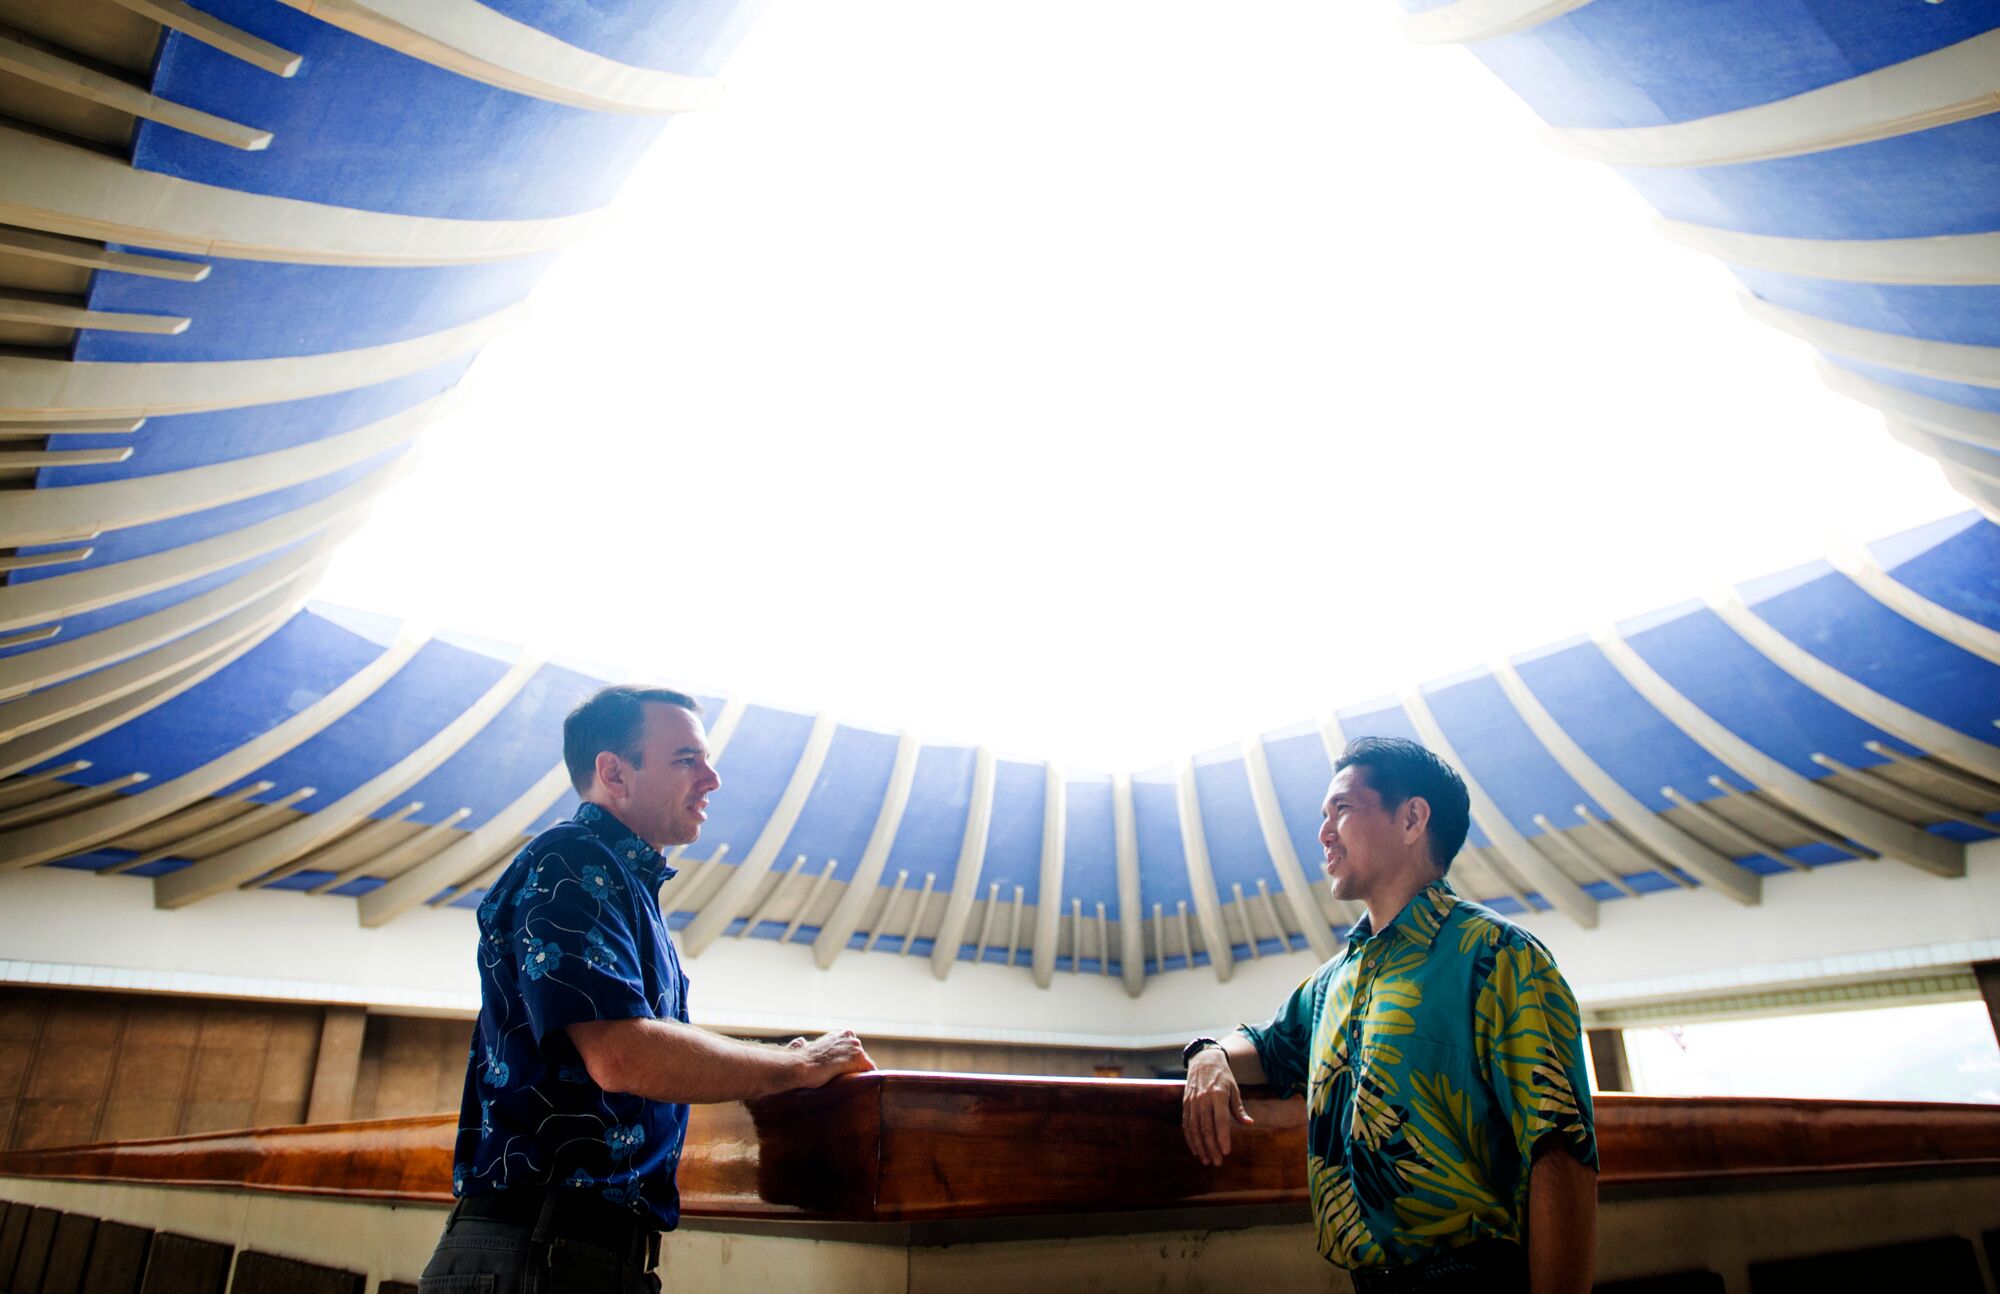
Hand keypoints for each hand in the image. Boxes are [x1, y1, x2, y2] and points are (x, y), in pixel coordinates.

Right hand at [791, 1029, 874, 1087]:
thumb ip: (811, 1046)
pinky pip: (871, 1070)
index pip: (853, 1050)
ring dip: (862, 1073)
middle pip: (861, 1055)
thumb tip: (800, 1041)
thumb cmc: (800, 1061)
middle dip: (857, 1067)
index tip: (846, 1073)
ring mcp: (855, 1046)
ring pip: (866, 1063)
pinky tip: (867, 1088)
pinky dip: (870, 1078)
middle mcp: (849, 1036)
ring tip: (857, 1086)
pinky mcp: (858, 1058)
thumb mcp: (806, 1048)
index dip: (850, 1063)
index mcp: (839, 1033)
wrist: (801, 1066)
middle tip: (851, 1081)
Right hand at [1182, 1047, 1252, 1166]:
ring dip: (1200, 1146)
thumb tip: (1249, 1124)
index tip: (1226, 1152)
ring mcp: (1192, 1102)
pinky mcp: (1185, 1104)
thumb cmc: (1223, 1076)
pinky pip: (1186, 1124)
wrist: (1204, 1060)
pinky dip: (1190, 1138)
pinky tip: (1195, 1150)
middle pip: (1206, 1128)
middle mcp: (1203, 1099)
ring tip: (1206, 1160)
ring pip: (1194, 1129)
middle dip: (1211, 1147)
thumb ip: (1239, 1108)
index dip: (1222, 1137)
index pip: (1220, 1120)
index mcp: (1218, 1095)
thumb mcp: (1234, 1089)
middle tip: (1218, 1162)